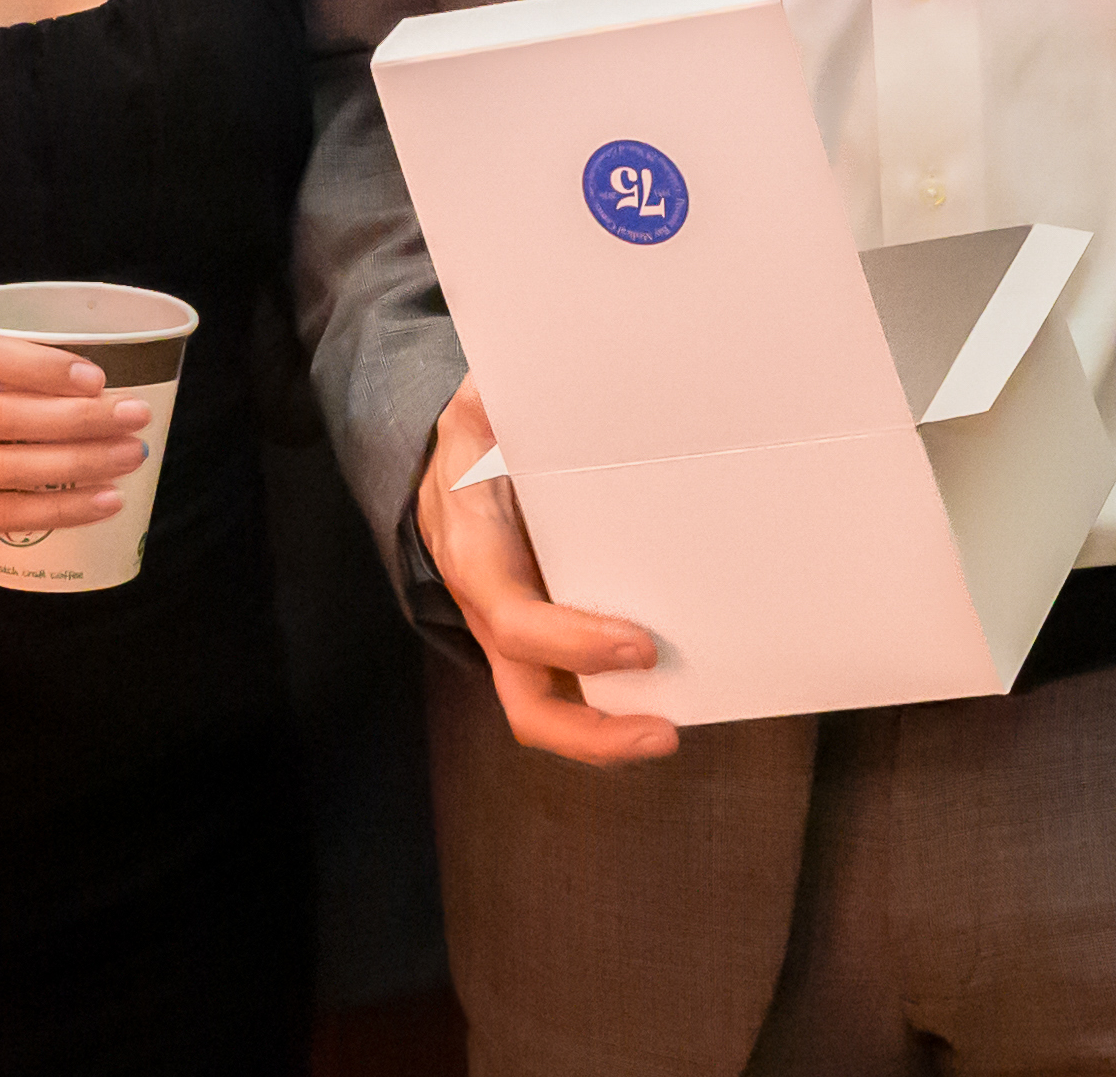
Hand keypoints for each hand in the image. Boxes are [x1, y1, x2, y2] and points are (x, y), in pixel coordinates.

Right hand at [0, 331, 149, 565]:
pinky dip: (53, 509)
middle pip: (3, 415)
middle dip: (79, 417)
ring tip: (128, 457)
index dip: (39, 364)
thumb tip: (68, 376)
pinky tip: (97, 502)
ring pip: (6, 467)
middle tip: (135, 415)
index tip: (95, 376)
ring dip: (78, 464)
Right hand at [416, 378, 677, 766]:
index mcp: (476, 559)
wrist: (442, 477)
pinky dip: (613, 705)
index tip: (641, 644)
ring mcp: (516, 638)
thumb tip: (507, 380)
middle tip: (664, 731)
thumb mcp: (478, 410)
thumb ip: (495, 398)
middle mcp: (494, 613)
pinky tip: (669, 697)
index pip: (519, 622)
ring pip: (550, 712)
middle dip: (594, 734)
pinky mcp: (542, 640)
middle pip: (530, 706)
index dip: (576, 642)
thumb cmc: (474, 445)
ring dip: (610, 735)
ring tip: (673, 728)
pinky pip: (571, 688)